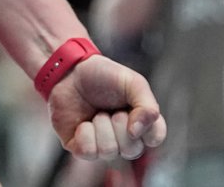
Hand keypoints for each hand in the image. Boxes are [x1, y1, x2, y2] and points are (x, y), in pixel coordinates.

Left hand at [47, 55, 165, 161]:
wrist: (69, 72)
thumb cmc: (102, 76)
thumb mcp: (131, 82)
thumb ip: (146, 105)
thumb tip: (138, 133)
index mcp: (140, 122)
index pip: (155, 139)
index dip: (147, 129)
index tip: (132, 111)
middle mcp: (124, 138)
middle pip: (132, 151)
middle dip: (119, 125)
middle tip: (111, 109)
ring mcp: (103, 144)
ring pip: (109, 151)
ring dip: (101, 126)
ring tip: (96, 112)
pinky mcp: (82, 148)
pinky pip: (89, 152)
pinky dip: (85, 134)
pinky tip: (82, 122)